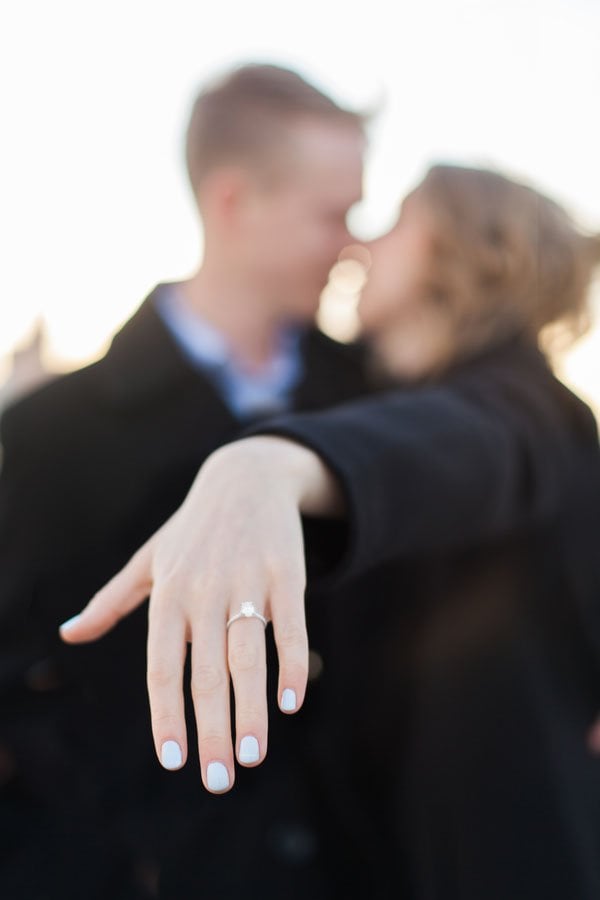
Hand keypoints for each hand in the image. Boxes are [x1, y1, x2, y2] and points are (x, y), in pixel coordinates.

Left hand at [60, 436, 340, 792]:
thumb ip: (111, 601)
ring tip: (255, 756)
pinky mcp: (286, 573)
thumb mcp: (149, 559)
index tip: (173, 761)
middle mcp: (204, 590)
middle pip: (206, 672)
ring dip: (253, 710)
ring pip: (249, 656)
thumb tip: (67, 635)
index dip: (165, 714)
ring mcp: (248, 581)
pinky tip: (292, 703)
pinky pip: (291, 626)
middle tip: (220, 781)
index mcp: (168, 593)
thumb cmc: (192, 528)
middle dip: (213, 730)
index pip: (162, 665)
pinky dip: (292, 665)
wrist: (246, 476)